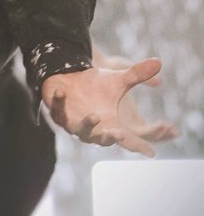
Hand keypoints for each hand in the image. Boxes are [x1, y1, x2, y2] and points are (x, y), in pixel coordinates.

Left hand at [41, 57, 164, 157]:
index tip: (151, 152)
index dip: (140, 146)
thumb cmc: (95, 85)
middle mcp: (93, 128)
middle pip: (103, 140)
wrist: (70, 77)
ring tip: (95, 116)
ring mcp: (74, 122)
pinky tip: (61, 92)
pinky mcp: (58, 113)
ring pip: (80, 130)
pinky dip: (58, 102)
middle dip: (110, 138)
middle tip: (119, 134)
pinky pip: (57, 110)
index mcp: (110, 124)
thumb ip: (137, 75)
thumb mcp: (118, 80)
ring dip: (87, 125)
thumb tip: (159, 62)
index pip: (129, 139)